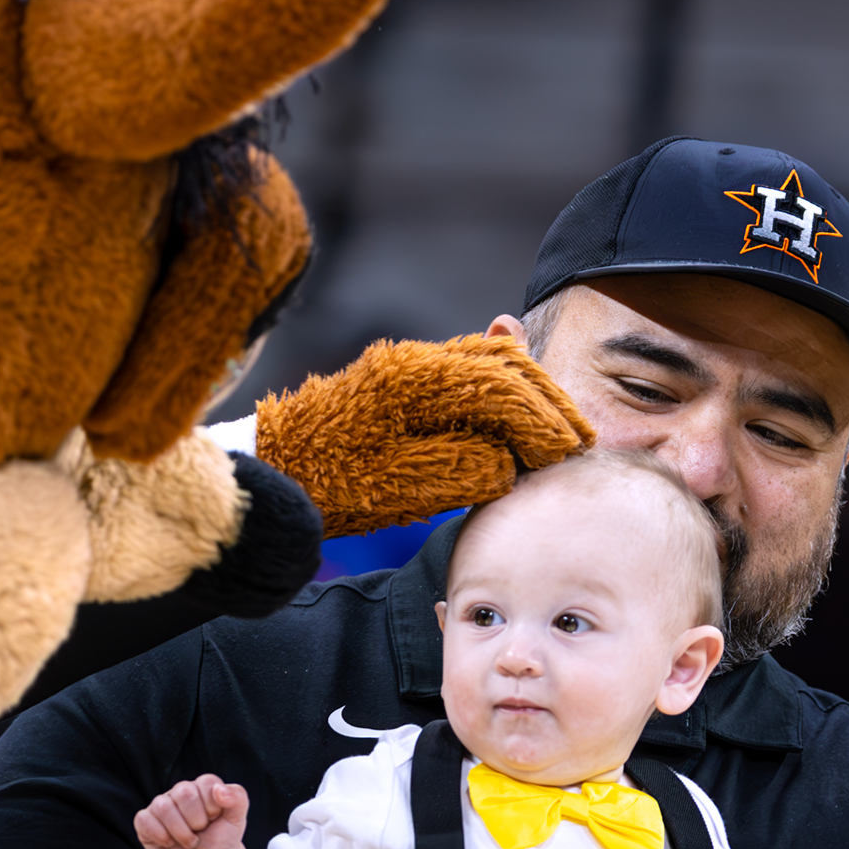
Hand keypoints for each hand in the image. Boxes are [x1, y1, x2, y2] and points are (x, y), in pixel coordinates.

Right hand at [133, 775, 248, 848]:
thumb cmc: (220, 842)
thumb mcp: (237, 821)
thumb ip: (238, 799)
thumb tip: (219, 789)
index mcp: (202, 788)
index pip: (206, 783)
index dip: (214, 807)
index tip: (216, 820)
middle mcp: (180, 792)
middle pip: (184, 793)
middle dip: (197, 821)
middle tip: (200, 832)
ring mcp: (161, 806)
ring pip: (163, 807)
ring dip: (181, 832)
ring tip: (188, 841)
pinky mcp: (145, 822)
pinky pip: (144, 820)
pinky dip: (160, 836)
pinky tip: (170, 843)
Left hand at [254, 334, 593, 538]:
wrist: (268, 472)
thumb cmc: (328, 484)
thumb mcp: (405, 487)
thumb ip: (467, 466)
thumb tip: (510, 461)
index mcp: (418, 381)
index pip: (503, 391)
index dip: (543, 424)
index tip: (570, 455)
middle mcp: (415, 361)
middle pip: (502, 365)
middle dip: (547, 400)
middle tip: (580, 440)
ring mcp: (404, 366)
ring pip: (485, 362)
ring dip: (528, 389)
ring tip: (560, 424)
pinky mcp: (396, 380)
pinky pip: (462, 368)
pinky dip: (499, 381)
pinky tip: (519, 385)